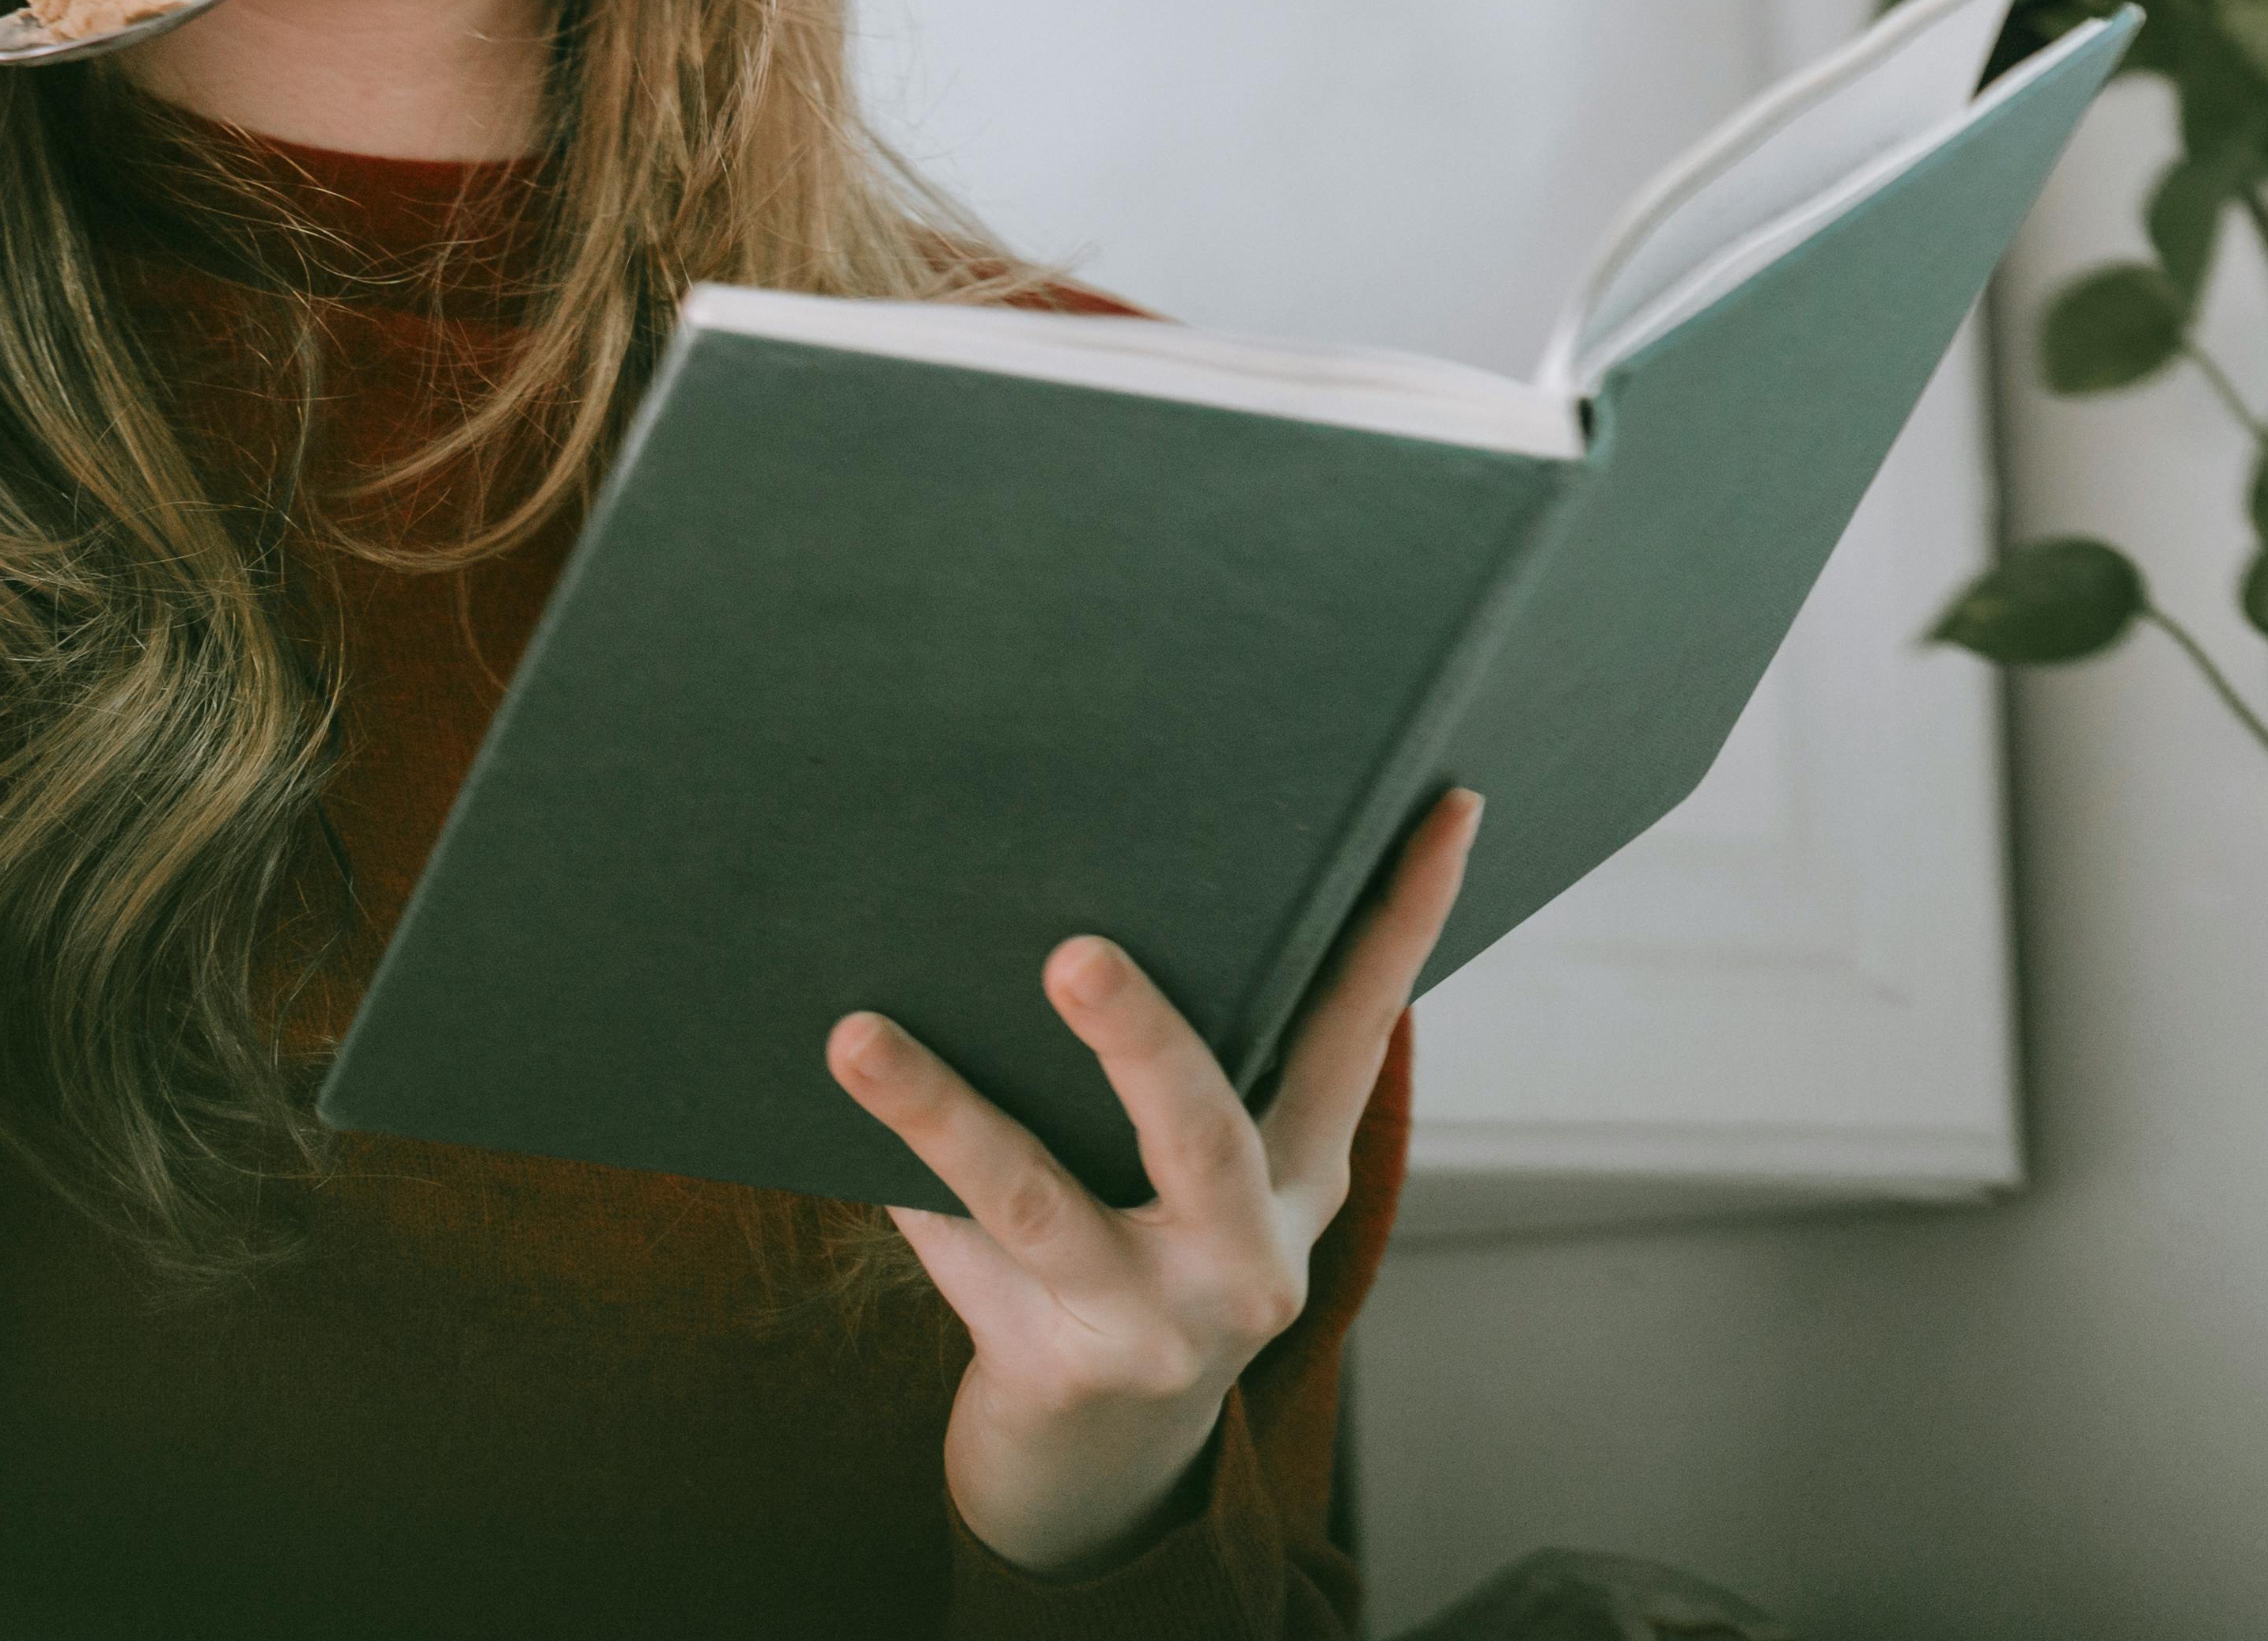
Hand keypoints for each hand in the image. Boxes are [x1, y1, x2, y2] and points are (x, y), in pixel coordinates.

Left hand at [825, 787, 1481, 1579]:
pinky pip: (950, 1250)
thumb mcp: (1191, 1180)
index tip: (1442, 802)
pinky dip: (892, 1180)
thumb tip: (1087, 881)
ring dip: (944, 1111)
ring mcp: (1152, 1323)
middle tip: (1076, 952)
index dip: (1404, 920)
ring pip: (1035, 1201)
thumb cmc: (1138, 1256)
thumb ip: (1182, 1064)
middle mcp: (1245, 1256)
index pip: (1360, 1033)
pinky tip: (825, 1112)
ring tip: (859, 1037)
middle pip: (1201, 1136)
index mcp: (1298, 1175)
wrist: (1094, 1465)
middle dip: (1140, 1042)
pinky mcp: (1050, 1366)